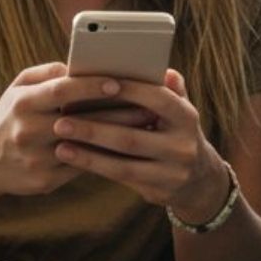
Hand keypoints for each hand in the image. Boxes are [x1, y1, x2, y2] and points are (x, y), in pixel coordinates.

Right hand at [0, 62, 138, 197]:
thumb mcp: (17, 88)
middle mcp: (28, 132)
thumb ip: (48, 73)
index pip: (61, 91)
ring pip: (85, 148)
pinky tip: (128, 149)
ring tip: (146, 128)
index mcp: (23, 104)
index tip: (118, 82)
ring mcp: (36, 159)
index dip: (90, 86)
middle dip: (117, 114)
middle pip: (79, 121)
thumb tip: (78, 64)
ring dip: (117, 138)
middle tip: (149, 107)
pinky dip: (105, 157)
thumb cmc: (9, 117)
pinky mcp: (44, 181)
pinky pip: (81, 167)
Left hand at [51, 70, 229, 220]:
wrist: (200, 179)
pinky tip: (74, 160)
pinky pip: (121, 179)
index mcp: (187, 117)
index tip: (92, 85)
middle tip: (61, 120)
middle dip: (94, 128)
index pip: (156, 100)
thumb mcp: (180, 109)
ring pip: (123, 165)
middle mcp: (182, 146)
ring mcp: (172, 173)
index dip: (126, 92)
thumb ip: (169, 89)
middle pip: (131, 137)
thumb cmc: (177, 132)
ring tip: (60, 145)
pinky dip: (97, 168)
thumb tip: (160, 68)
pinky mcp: (159, 192)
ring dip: (89, 155)